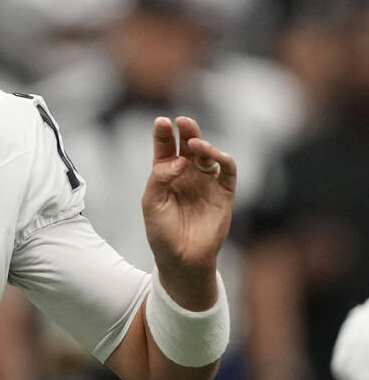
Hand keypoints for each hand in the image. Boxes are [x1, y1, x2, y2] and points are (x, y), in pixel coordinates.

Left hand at [141, 116, 236, 306]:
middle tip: (182, 121)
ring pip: (208, 155)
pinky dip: (224, 159)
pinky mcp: (224, 194)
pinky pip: (228, 171)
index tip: (161, 122)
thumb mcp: (151, 203)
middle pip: (188, 146)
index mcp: (166, 174)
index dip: (163, 134)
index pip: (165, 148)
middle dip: (187, 131)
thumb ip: (160, 178)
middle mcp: (187, 174)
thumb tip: (180, 160)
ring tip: (195, 143)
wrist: (181, 259)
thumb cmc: (162, 232)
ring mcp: (206, 182)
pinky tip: (214, 155)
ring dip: (204, 145)